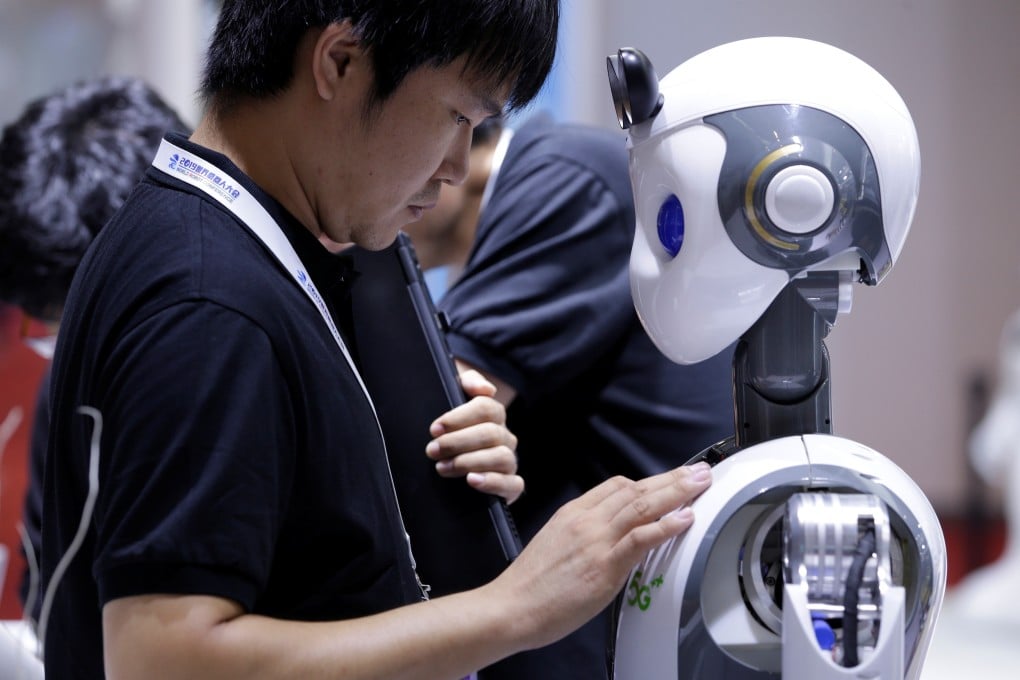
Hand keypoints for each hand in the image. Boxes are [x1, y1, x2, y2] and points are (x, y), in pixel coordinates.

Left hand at [426, 369, 522, 502]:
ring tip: (443, 467)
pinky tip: (471, 480)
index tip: (434, 428)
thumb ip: (469, 382)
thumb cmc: (452, 428)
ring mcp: (509, 461)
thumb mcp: (455, 397)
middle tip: (432, 450)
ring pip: (502, 457)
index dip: (459, 417)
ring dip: (470, 462)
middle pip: (490, 434)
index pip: (485, 408)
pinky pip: (514, 484)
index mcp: (494, 415)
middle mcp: (505, 437)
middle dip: (457, 442)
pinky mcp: (510, 485)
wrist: (452, 460)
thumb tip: (485, 389)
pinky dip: (494, 482)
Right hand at [486, 463, 712, 648]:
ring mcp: (596, 540)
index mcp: (573, 513)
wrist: (512, 606)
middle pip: (635, 489)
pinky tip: (685, 518)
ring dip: (677, 492)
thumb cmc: (531, 586)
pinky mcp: (604, 564)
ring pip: (642, 505)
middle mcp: (586, 520)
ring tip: (700, 484)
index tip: (669, 479)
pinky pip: (640, 537)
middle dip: (671, 479)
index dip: (649, 480)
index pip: (616, 486)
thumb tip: (608, 538)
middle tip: (698, 471)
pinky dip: (666, 524)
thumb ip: (583, 535)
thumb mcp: (555, 545)